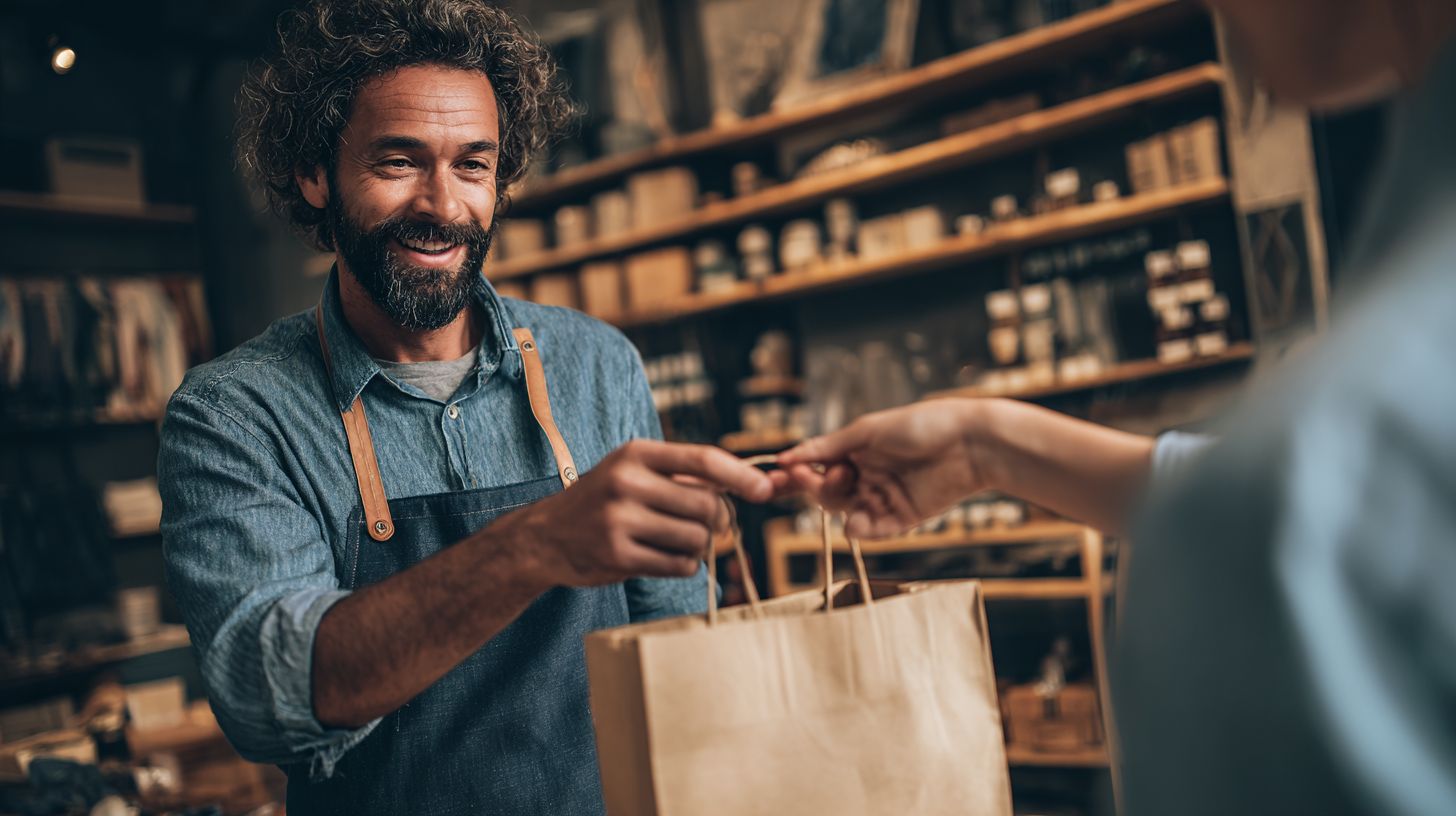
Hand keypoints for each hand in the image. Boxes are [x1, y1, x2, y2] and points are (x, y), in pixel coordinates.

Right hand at [493, 439, 771, 587]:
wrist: (545, 536)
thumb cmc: (603, 500)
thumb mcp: (634, 471)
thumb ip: (682, 474)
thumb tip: (748, 482)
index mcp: (636, 453)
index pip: (703, 459)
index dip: (740, 476)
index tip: (765, 490)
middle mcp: (627, 482)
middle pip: (707, 505)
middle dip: (717, 520)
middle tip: (706, 525)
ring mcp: (620, 521)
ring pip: (697, 538)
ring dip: (699, 546)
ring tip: (676, 541)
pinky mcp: (619, 556)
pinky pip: (679, 565)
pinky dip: (683, 565)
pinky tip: (662, 558)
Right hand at [773, 399, 989, 538]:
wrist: (970, 443)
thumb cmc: (921, 425)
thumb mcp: (867, 430)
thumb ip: (827, 446)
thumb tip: (786, 457)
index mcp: (857, 450)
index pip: (818, 467)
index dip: (797, 473)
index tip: (779, 474)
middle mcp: (867, 475)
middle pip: (827, 492)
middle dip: (817, 485)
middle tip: (820, 474)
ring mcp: (883, 498)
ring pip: (844, 512)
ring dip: (837, 503)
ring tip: (847, 483)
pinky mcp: (902, 519)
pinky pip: (870, 530)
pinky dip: (860, 529)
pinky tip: (858, 519)